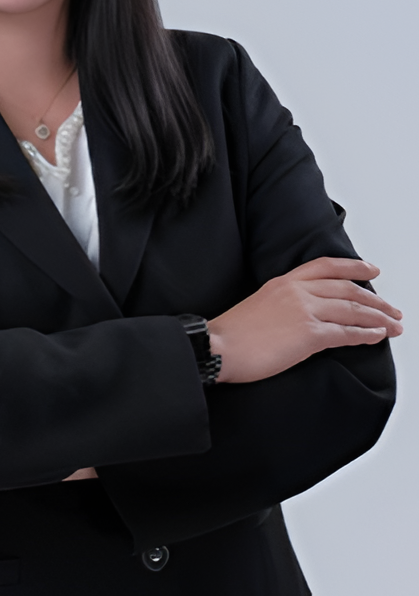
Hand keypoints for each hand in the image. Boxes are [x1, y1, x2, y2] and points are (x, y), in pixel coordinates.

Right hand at [207, 258, 402, 383]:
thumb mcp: (259, 303)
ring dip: (378, 318)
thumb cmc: (232, 333)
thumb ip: (283, 303)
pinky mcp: (308, 335)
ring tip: (394, 325)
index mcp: (283, 281)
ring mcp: (304, 311)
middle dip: (374, 300)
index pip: (325, 266)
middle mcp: (297, 291)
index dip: (353, 266)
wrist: (218, 346)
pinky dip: (366, 335)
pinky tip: (378, 337)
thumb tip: (303, 315)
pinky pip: (346, 333)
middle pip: (346, 288)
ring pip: (351, 309)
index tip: (371, 269)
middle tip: (392, 309)